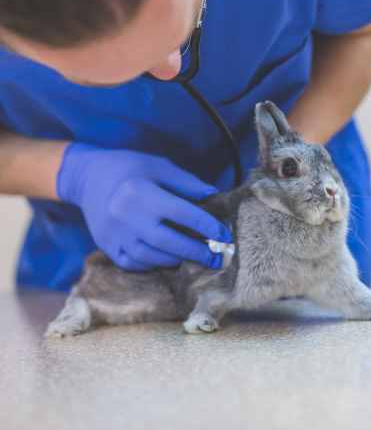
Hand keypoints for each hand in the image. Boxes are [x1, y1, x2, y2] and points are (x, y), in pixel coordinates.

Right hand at [57, 142, 231, 270]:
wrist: (87, 178)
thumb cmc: (128, 168)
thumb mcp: (158, 166)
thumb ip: (186, 181)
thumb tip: (212, 194)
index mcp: (141, 192)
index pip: (184, 213)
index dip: (208, 226)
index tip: (225, 235)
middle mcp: (127, 216)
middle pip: (169, 242)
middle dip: (197, 252)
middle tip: (217, 256)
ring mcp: (115, 235)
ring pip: (151, 257)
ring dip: (177, 259)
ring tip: (193, 256)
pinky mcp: (107, 246)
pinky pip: (133, 263)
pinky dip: (153, 263)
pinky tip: (166, 258)